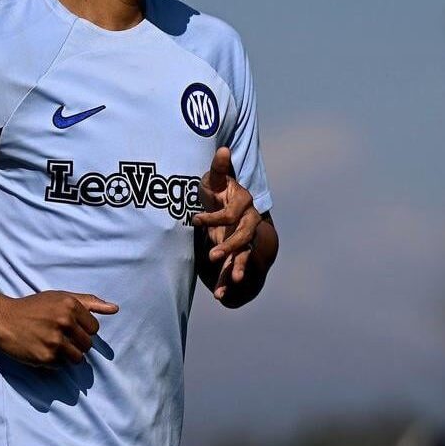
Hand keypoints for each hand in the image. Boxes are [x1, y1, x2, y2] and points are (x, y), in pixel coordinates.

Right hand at [0, 291, 118, 367]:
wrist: (2, 318)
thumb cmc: (34, 307)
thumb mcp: (60, 297)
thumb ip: (89, 302)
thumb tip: (116, 309)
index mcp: (70, 305)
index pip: (94, 329)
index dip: (83, 330)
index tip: (68, 328)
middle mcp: (64, 322)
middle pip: (87, 345)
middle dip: (76, 344)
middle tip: (59, 337)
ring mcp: (55, 341)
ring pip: (77, 358)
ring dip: (67, 355)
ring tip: (52, 346)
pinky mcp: (45, 357)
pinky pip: (61, 366)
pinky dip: (53, 361)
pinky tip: (41, 350)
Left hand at [191, 146, 261, 300]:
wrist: (228, 206)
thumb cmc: (218, 190)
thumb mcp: (216, 178)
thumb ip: (219, 167)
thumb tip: (222, 149)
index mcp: (244, 203)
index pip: (231, 213)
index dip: (214, 217)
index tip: (194, 220)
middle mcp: (249, 222)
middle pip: (243, 237)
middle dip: (229, 247)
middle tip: (212, 256)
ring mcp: (245, 239)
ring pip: (244, 256)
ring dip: (236, 270)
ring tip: (226, 286)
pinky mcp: (239, 252)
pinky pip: (236, 267)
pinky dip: (229, 281)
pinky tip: (221, 296)